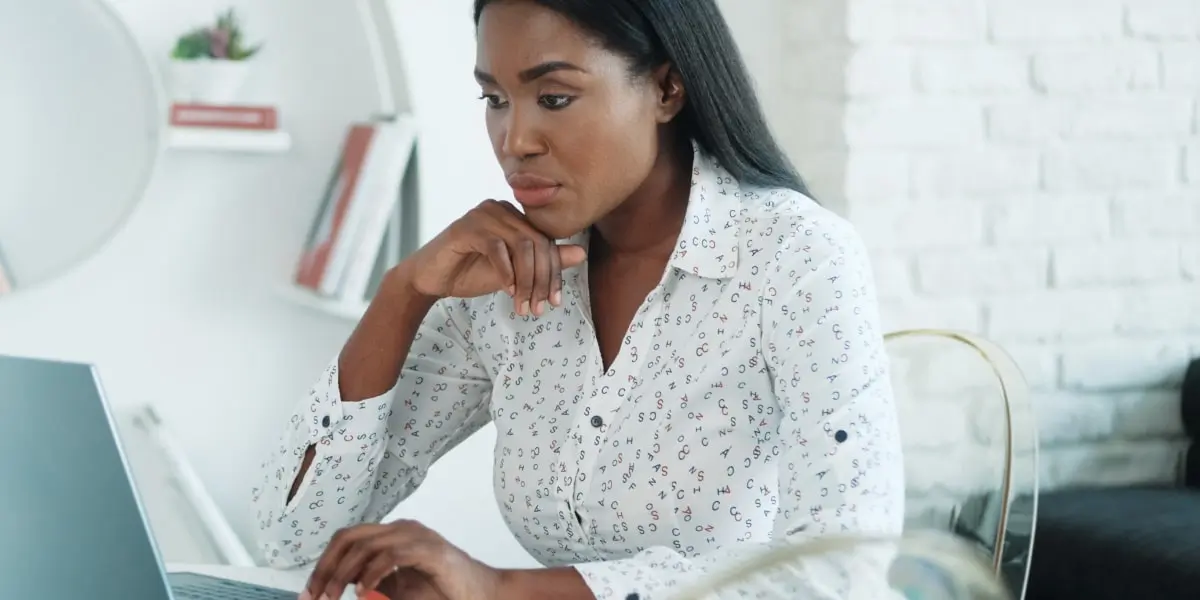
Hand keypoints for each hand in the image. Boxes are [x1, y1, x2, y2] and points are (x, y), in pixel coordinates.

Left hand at [301, 520, 499, 599]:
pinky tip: (364, 592)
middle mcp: (402, 529)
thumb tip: (340, 586)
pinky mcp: (429, 550)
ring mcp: (416, 536)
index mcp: (393, 536)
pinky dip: (372, 574)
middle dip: (326, 568)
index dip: (323, 564)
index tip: (309, 593)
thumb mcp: (398, 589)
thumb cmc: (445, 592)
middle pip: (350, 537)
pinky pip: (391, 555)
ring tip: (334, 597)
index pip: (347, 539)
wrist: (485, 594)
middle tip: (315, 596)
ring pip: (366, 544)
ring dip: (343, 573)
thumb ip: (372, 583)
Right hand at [403, 199, 586, 315]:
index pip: (546, 241)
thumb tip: (580, 254)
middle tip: (538, 308)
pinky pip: (497, 248)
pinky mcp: (466, 227)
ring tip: (523, 305)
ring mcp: (483, 214)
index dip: (555, 273)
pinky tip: (506, 291)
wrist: (431, 280)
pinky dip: (506, 272)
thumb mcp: (515, 273)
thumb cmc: (471, 273)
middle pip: (538, 243)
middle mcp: (501, 209)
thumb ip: (543, 263)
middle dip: (542, 280)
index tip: (554, 302)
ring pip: (521, 246)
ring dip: (526, 281)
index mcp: (514, 216)